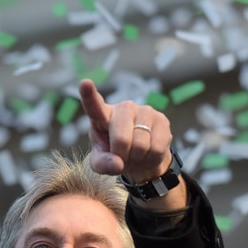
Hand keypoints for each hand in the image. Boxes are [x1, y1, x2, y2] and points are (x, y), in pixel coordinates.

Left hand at [79, 79, 187, 207]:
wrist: (141, 158)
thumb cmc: (115, 156)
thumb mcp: (101, 164)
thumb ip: (103, 164)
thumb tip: (117, 164)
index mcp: (102, 115)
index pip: (94, 105)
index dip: (89, 95)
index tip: (85, 83)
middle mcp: (123, 108)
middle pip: (121, 139)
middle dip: (122, 155)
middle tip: (122, 156)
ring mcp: (144, 111)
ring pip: (141, 145)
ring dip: (137, 157)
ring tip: (136, 153)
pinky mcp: (162, 119)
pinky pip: (156, 148)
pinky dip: (151, 157)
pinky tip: (149, 151)